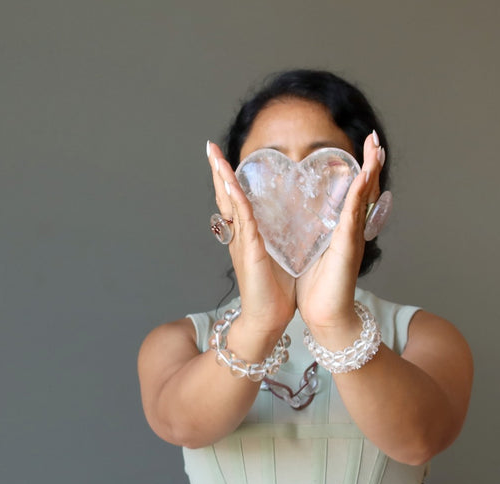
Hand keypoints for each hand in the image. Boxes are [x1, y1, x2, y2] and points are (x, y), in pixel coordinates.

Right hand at [207, 141, 295, 336]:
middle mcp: (239, 237)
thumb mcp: (278, 257)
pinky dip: (236, 200)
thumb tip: (290, 226)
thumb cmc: (275, 293)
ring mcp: (242, 242)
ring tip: (214, 156)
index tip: (223, 158)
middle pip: (225, 197)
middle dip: (217, 171)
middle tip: (209, 147)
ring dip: (222, 178)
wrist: (267, 319)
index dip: (228, 180)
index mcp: (247, 237)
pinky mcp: (250, 251)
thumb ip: (278, 240)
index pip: (235, 201)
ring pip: (230, 203)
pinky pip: (242, 220)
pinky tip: (231, 184)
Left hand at [295, 133, 385, 345]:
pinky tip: (363, 177)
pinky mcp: (347, 248)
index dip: (360, 170)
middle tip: (374, 137)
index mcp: (342, 230)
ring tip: (376, 147)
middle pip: (364, 190)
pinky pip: (353, 216)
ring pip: (363, 198)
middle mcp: (351, 231)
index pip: (353, 193)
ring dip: (371, 171)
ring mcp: (352, 238)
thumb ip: (313, 235)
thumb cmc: (317, 289)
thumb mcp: (313, 253)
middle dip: (371, 163)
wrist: (325, 317)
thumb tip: (303, 220)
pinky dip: (358, 195)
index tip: (364, 146)